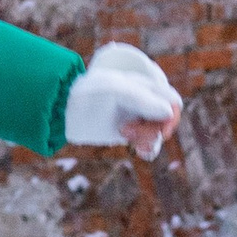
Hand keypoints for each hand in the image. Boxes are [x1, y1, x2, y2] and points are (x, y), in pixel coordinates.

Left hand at [64, 40, 182, 157]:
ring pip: (157, 133)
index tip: (160, 130)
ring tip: (128, 138)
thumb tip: (169, 113)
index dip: (170, 117)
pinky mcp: (129, 131)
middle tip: (126, 132)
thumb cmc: (90, 92)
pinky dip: (148, 149)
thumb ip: (144, 99)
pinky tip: (140, 151)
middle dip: (152, 130)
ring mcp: (137, 117)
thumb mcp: (117, 91)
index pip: (172, 101)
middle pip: (165, 121)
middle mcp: (145, 100)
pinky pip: (148, 143)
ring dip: (148, 139)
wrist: (65, 108)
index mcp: (146, 85)